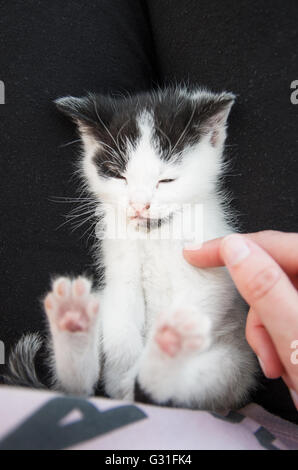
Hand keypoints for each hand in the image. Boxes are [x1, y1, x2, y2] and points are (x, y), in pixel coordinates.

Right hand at [183, 230, 297, 409]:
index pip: (269, 244)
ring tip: (282, 367)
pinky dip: (280, 339)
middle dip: (259, 316)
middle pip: (273, 277)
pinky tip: (289, 363)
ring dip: (269, 334)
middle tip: (263, 348)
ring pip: (277, 299)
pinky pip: (285, 312)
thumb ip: (265, 290)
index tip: (194, 254)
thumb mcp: (294, 338)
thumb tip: (234, 248)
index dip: (226, 247)